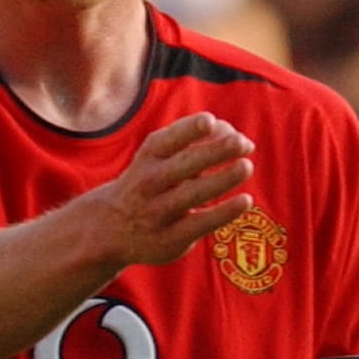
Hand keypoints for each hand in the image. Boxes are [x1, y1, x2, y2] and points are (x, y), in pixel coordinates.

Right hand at [88, 112, 253, 267]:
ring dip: (222, 179)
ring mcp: (159, 211)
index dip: (189, 129)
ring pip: (194, 193)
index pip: (168, 140)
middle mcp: (150, 182)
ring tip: (247, 166)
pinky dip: (224, 212)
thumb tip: (238, 138)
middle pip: (185, 164)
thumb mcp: (159, 157)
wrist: (112, 228)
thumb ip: (195, 143)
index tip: (211, 121)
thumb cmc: (151, 181)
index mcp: (148, 156)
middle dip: (215, 151)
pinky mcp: (171, 238)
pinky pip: (201, 223)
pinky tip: (245, 200)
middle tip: (243, 143)